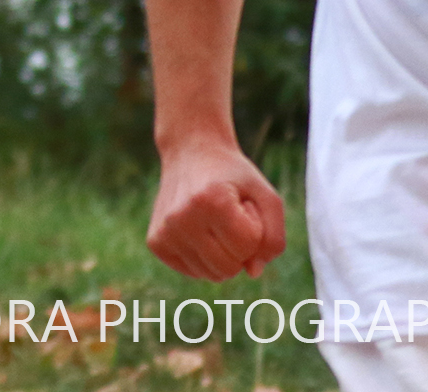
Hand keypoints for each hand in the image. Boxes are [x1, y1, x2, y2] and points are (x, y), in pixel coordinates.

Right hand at [146, 135, 288, 279]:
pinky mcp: (155, 242)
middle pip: (230, 268)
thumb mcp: (267, 197)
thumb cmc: (234, 176)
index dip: (254, 229)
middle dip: (239, 247)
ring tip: (213, 223)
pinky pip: (193, 272)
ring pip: (212, 275)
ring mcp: (164, 231)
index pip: (249, 248)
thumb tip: (252, 273)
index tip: (242, 205)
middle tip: (228, 216)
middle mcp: (182, 217)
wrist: (191, 151)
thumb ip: (273, 238)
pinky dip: (203, 258)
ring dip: (221, 254)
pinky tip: (198, 231)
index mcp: (212, 201)